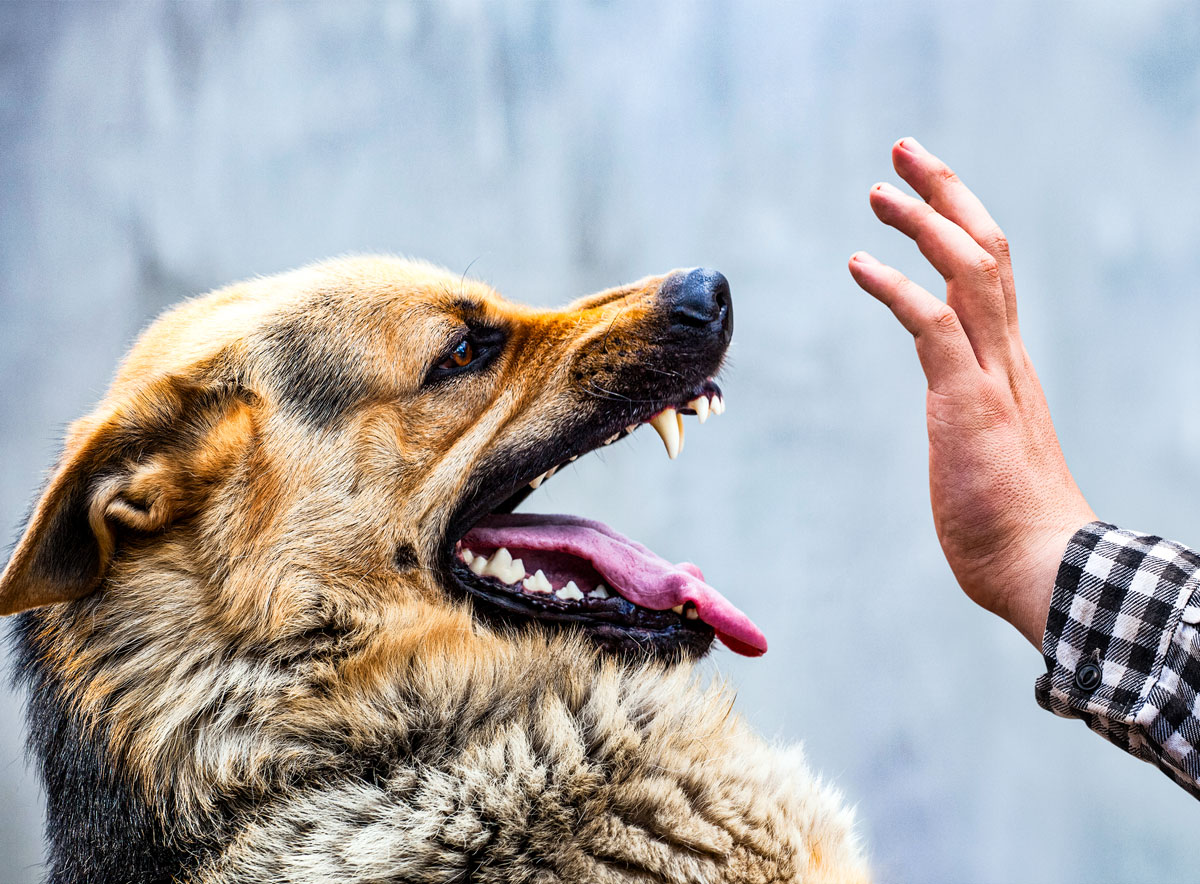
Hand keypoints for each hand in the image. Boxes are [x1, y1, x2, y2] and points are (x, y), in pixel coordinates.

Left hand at [848, 138, 1095, 648]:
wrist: (1044, 569)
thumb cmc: (1013, 527)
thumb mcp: (987, 456)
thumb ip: (975, 426)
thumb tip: (962, 431)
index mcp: (1008, 366)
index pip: (992, 274)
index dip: (960, 223)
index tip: (925, 192)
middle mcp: (1006, 358)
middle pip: (987, 250)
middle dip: (946, 193)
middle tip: (903, 153)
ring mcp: (990, 377)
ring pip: (967, 271)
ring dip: (922, 222)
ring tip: (878, 190)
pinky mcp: (966, 402)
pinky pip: (932, 325)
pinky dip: (895, 286)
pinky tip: (859, 262)